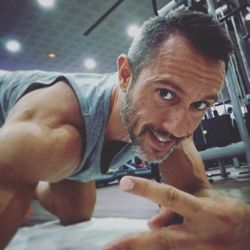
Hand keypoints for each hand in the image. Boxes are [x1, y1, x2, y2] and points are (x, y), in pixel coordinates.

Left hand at [104, 176, 249, 249]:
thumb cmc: (228, 214)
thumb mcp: (207, 200)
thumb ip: (177, 207)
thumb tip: (150, 223)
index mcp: (203, 212)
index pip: (169, 196)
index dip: (146, 189)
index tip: (125, 182)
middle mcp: (199, 236)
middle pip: (160, 240)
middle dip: (132, 245)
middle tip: (107, 248)